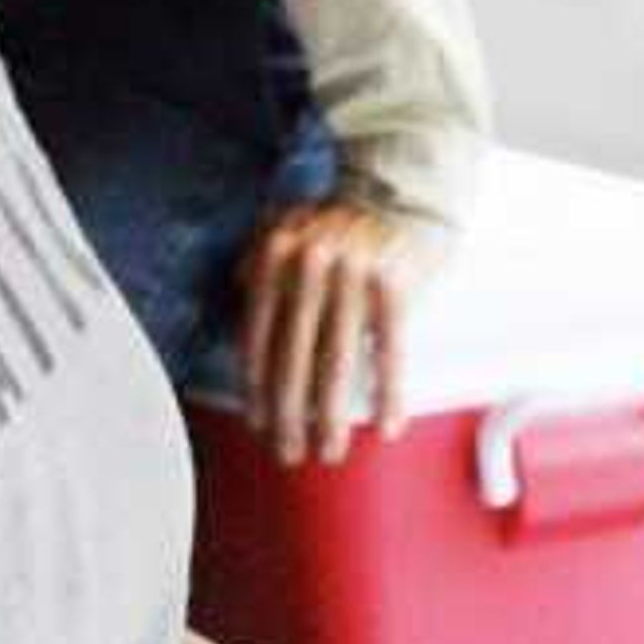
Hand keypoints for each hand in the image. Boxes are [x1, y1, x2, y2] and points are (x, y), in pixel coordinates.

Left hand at [236, 196, 416, 466]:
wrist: (403, 190)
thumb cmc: (339, 223)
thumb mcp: (285, 229)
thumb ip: (257, 262)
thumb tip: (240, 299)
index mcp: (276, 254)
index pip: (258, 335)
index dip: (256, 387)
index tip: (259, 424)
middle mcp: (309, 263)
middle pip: (293, 356)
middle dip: (289, 414)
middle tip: (288, 453)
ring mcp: (354, 274)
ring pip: (338, 361)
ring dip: (331, 415)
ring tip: (329, 451)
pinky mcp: (396, 285)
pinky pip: (390, 351)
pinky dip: (390, 392)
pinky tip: (385, 426)